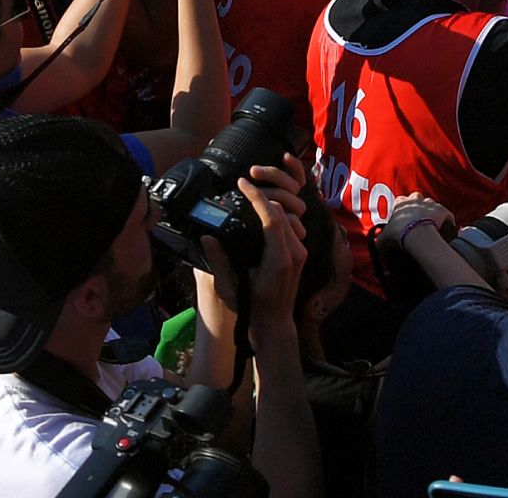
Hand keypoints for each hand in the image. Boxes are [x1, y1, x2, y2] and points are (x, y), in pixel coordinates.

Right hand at [200, 156, 306, 324]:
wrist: (274, 325)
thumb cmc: (251, 310)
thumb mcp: (230, 288)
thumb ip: (219, 262)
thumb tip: (206, 237)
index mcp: (279, 260)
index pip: (272, 217)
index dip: (257, 197)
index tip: (242, 183)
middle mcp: (294, 253)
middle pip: (281, 212)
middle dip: (262, 196)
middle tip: (243, 187)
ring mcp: (300, 252)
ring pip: (288, 216)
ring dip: (270, 204)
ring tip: (250, 196)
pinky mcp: (300, 252)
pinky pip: (290, 225)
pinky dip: (276, 215)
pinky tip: (261, 212)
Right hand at [379, 193, 456, 246]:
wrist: (417, 234)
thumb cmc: (398, 233)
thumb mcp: (383, 240)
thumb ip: (380, 245)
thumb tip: (379, 256)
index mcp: (401, 202)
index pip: (400, 201)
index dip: (401, 210)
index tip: (401, 221)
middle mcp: (416, 199)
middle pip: (416, 198)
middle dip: (416, 206)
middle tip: (416, 221)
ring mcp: (430, 203)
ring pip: (431, 205)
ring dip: (431, 213)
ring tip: (430, 226)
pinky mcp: (443, 210)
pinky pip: (447, 216)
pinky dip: (447, 223)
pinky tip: (446, 232)